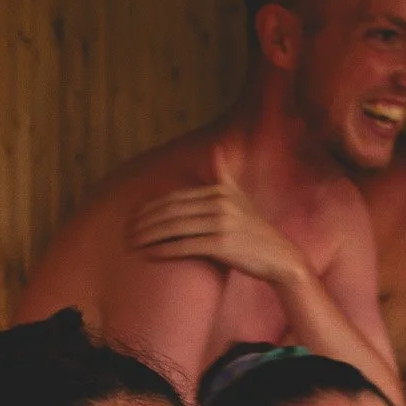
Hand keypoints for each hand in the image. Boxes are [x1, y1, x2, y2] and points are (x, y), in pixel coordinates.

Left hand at [129, 144, 303, 288]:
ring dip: (150, 235)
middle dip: (145, 221)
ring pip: (175, 227)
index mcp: (220, 190)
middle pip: (172, 211)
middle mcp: (220, 203)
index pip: (176, 198)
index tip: (134, 216)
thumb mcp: (240, 196)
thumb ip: (224, 174)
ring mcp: (222, 223)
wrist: (279, 256)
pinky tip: (151, 253)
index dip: (152, 207)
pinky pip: (185, 245)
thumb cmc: (253, 229)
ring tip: (133, 243)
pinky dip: (165, 249)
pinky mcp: (222, 244)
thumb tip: (217, 149)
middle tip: (127, 231)